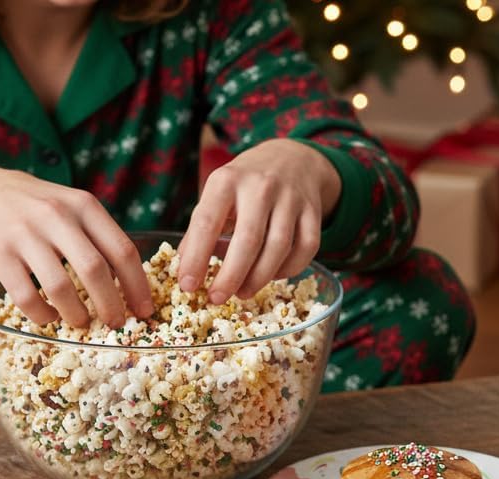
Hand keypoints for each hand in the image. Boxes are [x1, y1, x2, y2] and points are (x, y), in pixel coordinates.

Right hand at [0, 165, 152, 326]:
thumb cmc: (36, 205)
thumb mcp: (71, 205)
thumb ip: (99, 235)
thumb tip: (133, 284)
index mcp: (83, 205)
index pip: (122, 250)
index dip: (137, 286)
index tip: (145, 310)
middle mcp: (56, 216)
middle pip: (95, 271)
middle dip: (111, 305)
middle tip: (117, 324)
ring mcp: (25, 234)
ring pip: (60, 287)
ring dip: (76, 314)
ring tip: (82, 323)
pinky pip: (27, 296)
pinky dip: (42, 315)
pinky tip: (49, 317)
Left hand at [178, 138, 340, 303]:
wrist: (290, 159)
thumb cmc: (245, 185)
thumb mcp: (217, 194)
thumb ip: (200, 228)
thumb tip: (186, 269)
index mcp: (227, 180)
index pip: (207, 222)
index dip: (196, 258)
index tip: (188, 286)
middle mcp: (260, 186)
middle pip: (248, 240)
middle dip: (231, 276)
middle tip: (217, 299)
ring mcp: (291, 198)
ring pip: (279, 247)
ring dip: (259, 278)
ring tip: (243, 293)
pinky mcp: (313, 211)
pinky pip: (305, 249)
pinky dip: (288, 270)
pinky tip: (272, 276)